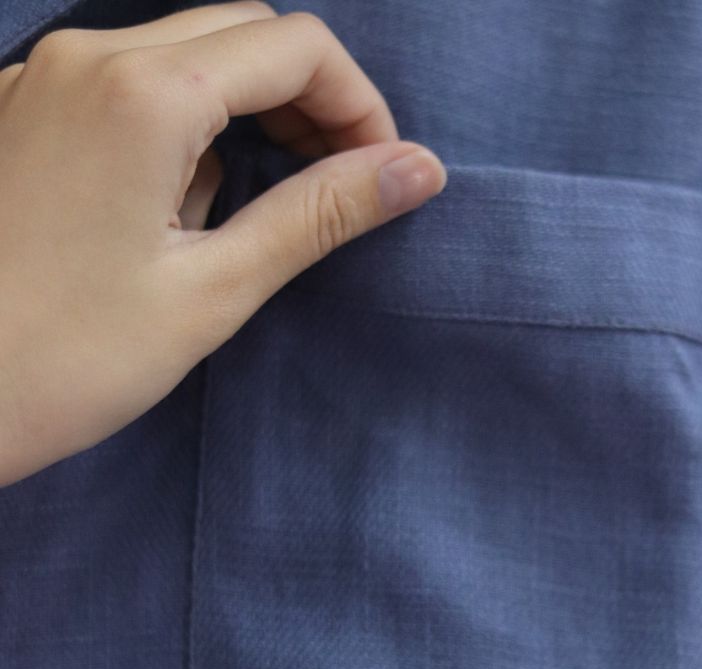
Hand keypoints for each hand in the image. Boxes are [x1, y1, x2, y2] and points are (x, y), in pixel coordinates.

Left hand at [0, 2, 445, 485]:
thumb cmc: (71, 359)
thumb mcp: (216, 289)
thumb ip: (320, 215)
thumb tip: (418, 169)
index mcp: (141, 93)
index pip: (295, 47)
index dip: (360, 107)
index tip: (380, 179)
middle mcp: (85, 58)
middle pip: (245, 32)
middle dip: (314, 100)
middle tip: (342, 185)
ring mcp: (44, 78)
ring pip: (190, 52)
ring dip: (253, 110)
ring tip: (268, 203)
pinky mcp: (25, 111)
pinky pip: (132, 84)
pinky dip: (190, 123)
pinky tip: (190, 202)